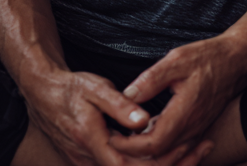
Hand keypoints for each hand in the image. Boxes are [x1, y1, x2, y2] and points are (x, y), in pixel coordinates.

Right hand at [21, 67, 213, 165]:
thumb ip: (119, 105)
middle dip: (174, 164)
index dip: (162, 162)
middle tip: (203, 147)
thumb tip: (145, 119)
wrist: (43, 93)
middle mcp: (92, 161)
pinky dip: (151, 161)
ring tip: (196, 148)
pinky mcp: (96, 161)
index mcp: (94, 143)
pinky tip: (170, 149)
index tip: (188, 145)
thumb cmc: (70, 87)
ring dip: (165, 164)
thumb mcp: (94, 88)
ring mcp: (92, 164)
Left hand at [106, 34, 246, 160]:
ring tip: (124, 135)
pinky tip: (144, 130)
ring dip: (146, 150)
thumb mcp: (176, 60)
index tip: (112, 136)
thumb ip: (151, 79)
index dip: (130, 146)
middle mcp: (192, 128)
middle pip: (160, 155)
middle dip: (134, 152)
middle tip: (113, 138)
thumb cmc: (206, 58)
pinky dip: (159, 144)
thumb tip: (126, 95)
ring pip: (169, 153)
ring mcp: (196, 130)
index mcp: (184, 113)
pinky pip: (176, 145)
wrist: (235, 61)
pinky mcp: (197, 127)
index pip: (154, 144)